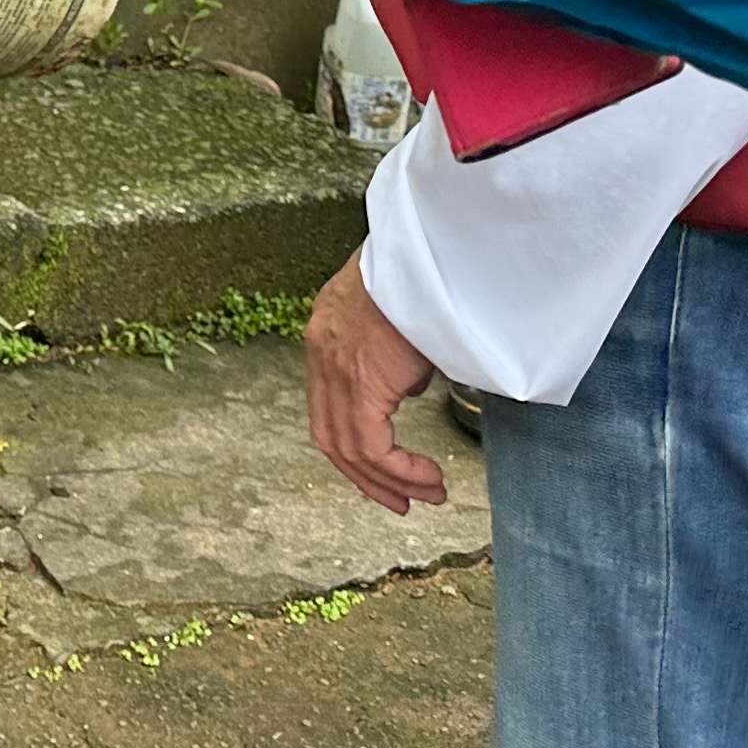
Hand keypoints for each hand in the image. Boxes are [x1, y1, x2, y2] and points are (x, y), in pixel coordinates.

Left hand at [303, 256, 446, 514]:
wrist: (424, 247)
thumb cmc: (422, 271)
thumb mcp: (398, 313)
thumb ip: (394, 351)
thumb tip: (408, 384)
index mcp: (325, 335)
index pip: (326, 407)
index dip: (351, 447)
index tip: (381, 470)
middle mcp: (321, 354)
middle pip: (330, 436)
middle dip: (367, 477)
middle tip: (402, 500)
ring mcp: (335, 368)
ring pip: (350, 448)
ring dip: (389, 480)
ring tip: (426, 493)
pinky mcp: (359, 381)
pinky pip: (370, 445)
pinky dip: (397, 470)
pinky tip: (426, 477)